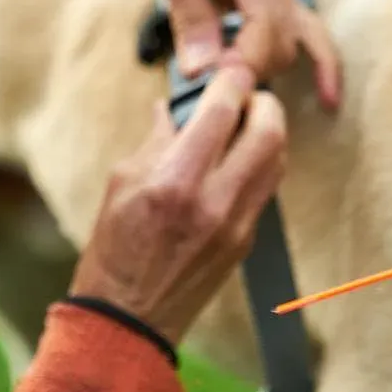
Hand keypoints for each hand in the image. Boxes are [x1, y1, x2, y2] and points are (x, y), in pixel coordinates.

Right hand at [71, 62, 287, 343]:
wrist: (128, 320)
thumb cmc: (114, 252)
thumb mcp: (121, 183)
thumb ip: (156, 140)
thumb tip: (175, 108)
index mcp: (175, 181)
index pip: (222, 111)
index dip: (231, 80)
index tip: (227, 71)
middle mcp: (214, 201)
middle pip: (270, 131)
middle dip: (263, 102)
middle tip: (244, 97)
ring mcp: (237, 224)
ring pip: (276, 158)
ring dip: (267, 132)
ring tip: (243, 125)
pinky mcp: (246, 241)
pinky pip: (266, 188)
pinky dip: (259, 163)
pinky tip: (236, 160)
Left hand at [113, 0, 341, 110]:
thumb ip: (188, 13)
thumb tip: (204, 72)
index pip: (266, 20)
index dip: (243, 61)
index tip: (210, 86)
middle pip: (282, 37)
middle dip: (250, 68)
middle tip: (207, 88)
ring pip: (293, 42)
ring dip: (264, 69)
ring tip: (230, 94)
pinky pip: (307, 33)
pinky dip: (318, 64)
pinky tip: (328, 100)